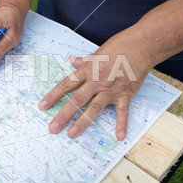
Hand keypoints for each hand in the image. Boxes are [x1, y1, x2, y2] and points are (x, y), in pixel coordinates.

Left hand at [38, 31, 152, 139]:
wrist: (140, 45)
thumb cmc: (118, 47)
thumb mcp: (97, 53)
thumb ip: (84, 61)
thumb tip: (72, 59)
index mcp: (88, 71)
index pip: (66, 85)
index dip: (53, 96)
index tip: (42, 106)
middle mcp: (96, 81)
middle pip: (77, 99)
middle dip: (63, 114)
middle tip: (53, 128)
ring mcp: (111, 88)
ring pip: (94, 107)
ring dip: (83, 121)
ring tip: (72, 134)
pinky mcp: (126, 94)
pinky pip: (123, 111)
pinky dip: (121, 124)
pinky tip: (119, 136)